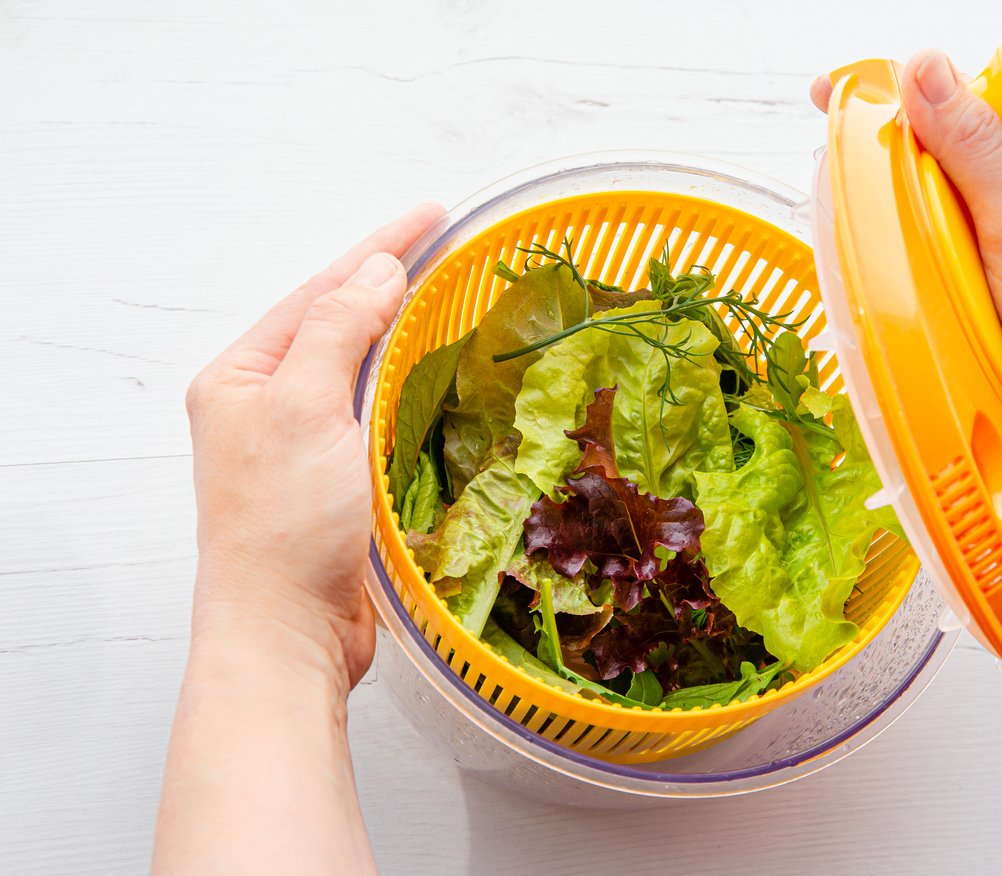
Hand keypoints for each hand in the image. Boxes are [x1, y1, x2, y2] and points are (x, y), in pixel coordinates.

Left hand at [185, 204, 443, 689]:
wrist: (287, 630)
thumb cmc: (284, 526)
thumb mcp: (305, 411)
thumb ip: (338, 332)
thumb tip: (377, 271)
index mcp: (241, 377)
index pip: (318, 292)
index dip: (377, 249)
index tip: (430, 215)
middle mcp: (265, 403)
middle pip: (335, 322)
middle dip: (387, 281)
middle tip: (443, 243)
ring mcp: (299, 441)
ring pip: (358, 366)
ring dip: (399, 329)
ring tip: (442, 291)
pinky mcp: (334, 477)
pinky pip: (373, 411)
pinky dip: (406, 384)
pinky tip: (434, 370)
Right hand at [810, 51, 1001, 471]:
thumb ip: (975, 147)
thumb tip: (924, 71)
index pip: (956, 94)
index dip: (892, 91)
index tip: (832, 96)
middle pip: (930, 149)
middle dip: (886, 164)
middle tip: (855, 189)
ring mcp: (997, 234)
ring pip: (924, 203)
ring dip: (896, 222)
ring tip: (887, 253)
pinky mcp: (982, 278)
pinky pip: (928, 253)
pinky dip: (908, 264)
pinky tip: (907, 284)